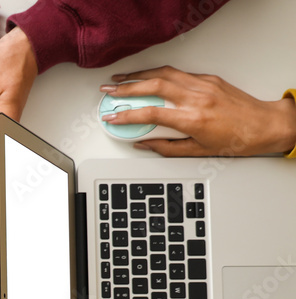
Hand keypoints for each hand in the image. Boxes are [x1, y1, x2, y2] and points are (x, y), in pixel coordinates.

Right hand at [100, 66, 295, 156]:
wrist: (264, 125)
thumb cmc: (237, 140)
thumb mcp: (197, 151)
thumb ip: (166, 148)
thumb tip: (144, 144)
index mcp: (193, 118)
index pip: (151, 113)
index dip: (127, 116)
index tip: (112, 117)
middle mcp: (197, 98)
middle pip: (154, 85)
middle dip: (126, 87)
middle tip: (109, 91)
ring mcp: (203, 85)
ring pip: (164, 73)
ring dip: (139, 75)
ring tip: (122, 79)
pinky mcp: (209, 79)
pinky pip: (179, 73)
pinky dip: (159, 74)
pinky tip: (149, 78)